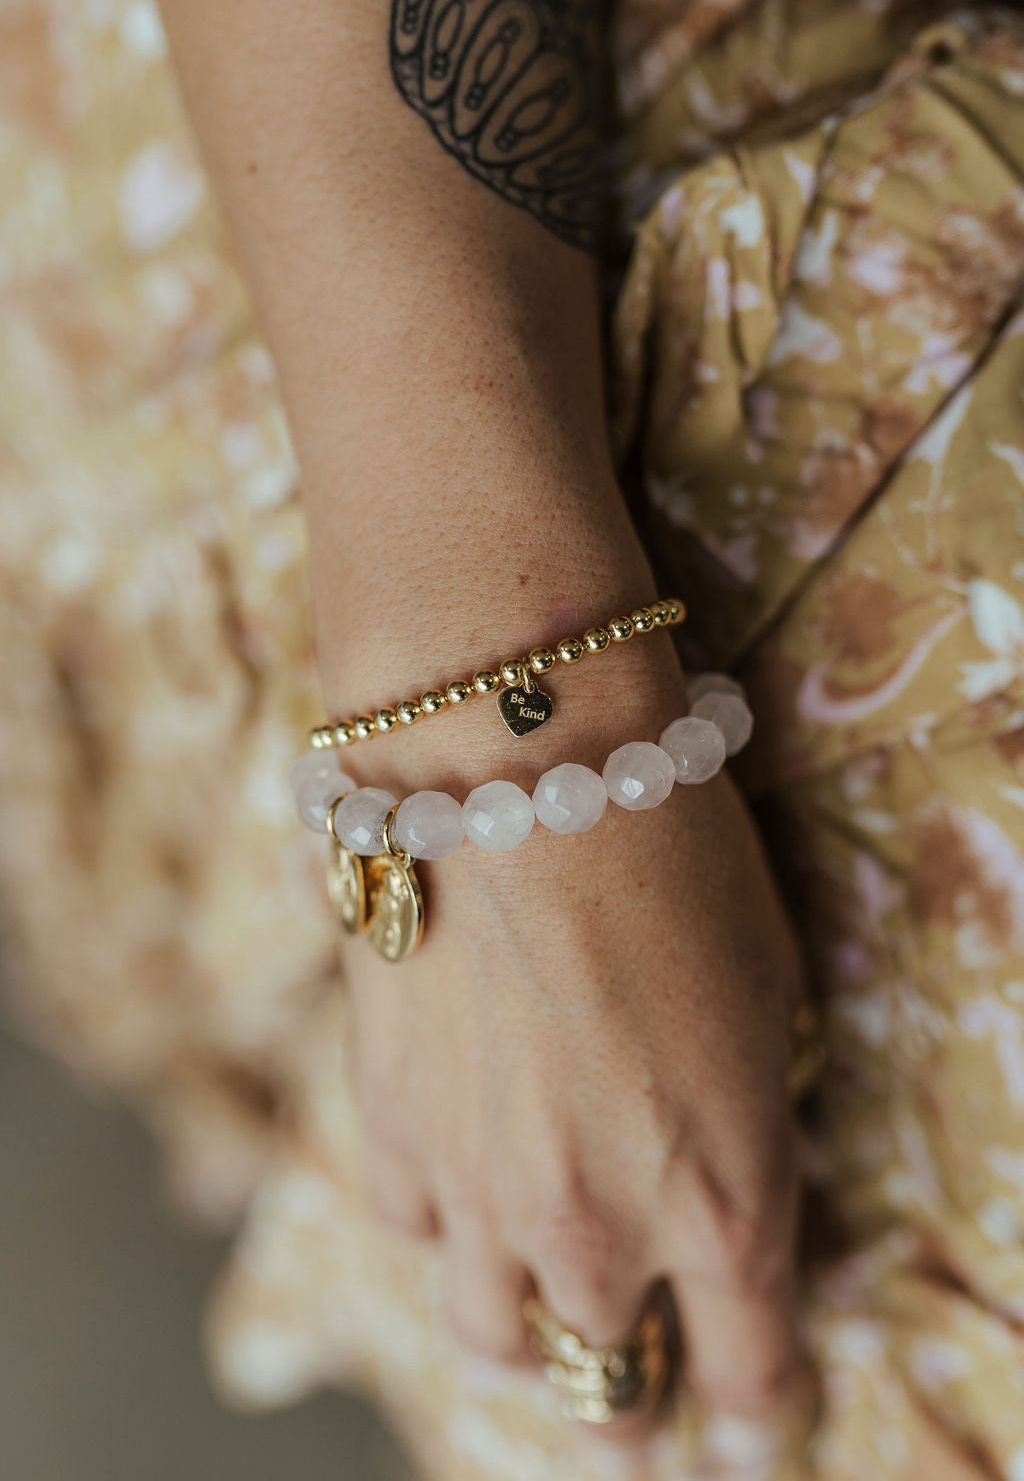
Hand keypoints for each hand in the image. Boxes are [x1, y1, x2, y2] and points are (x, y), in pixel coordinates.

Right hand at [333, 647, 804, 1442]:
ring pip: (493, 1338)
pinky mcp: (390, 1130)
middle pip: (614, 1379)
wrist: (514, 769)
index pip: (746, 1367)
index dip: (752, 1402)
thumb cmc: (675, 857)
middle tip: (638, 1378)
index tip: (745, 1412)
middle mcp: (595, 1230)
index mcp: (720, 1202)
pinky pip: (413, 1229)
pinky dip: (445, 1222)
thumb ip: (751, 1110)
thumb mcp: (773, 992)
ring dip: (526, 1335)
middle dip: (637, 1389)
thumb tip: (729, 1152)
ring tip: (536, 1315)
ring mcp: (479, 1192)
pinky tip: (462, 1176)